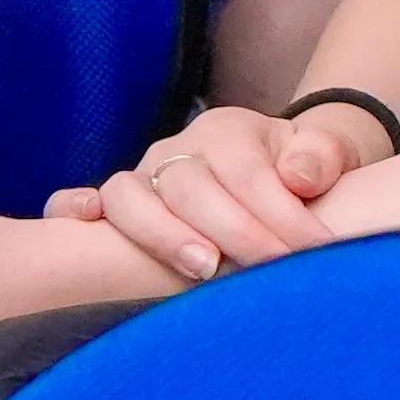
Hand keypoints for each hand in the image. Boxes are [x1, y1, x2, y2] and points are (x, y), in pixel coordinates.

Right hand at [80, 105, 359, 281]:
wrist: (282, 172)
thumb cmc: (303, 173)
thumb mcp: (328, 154)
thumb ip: (322, 156)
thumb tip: (299, 176)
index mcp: (230, 131)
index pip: (247, 171)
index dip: (280, 214)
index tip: (313, 251)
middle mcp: (179, 150)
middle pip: (188, 186)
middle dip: (232, 231)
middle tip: (267, 268)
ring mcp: (143, 177)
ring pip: (129, 196)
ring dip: (162, 234)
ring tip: (202, 268)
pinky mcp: (117, 206)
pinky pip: (78, 201)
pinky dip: (71, 209)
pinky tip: (82, 226)